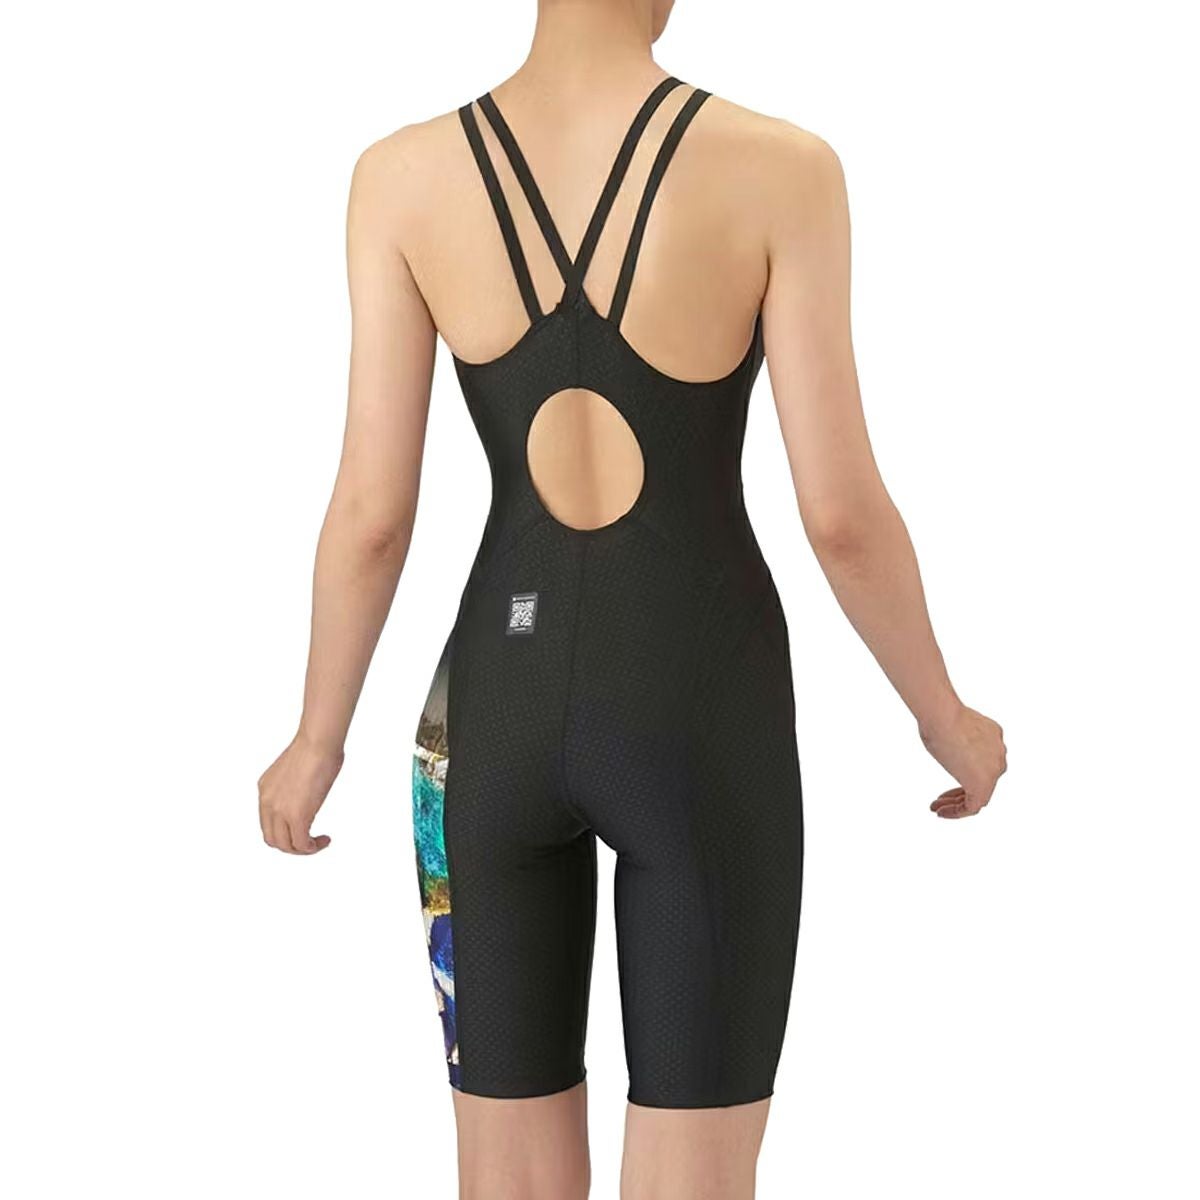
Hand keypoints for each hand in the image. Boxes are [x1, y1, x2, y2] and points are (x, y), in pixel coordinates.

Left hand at [258, 733, 342, 852]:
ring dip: (302, 849)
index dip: (284, 831)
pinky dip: (313, 847)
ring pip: (285, 845)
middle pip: (272, 839)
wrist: (318, 742)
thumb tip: (309, 792)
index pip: (268, 822)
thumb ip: (295, 786)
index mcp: (265, 790)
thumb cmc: (316, 747)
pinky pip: (302, 844)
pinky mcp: (297, 817)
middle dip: (291, 845)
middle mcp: (268, 802)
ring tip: (318, 843)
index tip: (302, 828)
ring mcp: (280, 811)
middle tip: (309, 842)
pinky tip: (324, 840)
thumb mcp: (295, 770)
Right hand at [920, 704, 1006, 818]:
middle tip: (940, 797)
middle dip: (960, 789)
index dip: (962, 768)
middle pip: (982, 778)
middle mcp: (998, 754)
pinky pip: (973, 806)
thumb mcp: (950, 726)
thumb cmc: (940, 717)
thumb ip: (953, 739)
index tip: (947, 772)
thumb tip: (942, 741)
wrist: (944, 718)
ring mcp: (994, 770)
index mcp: (993, 736)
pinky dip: (958, 812)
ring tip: (937, 808)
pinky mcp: (984, 785)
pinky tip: (942, 813)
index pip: (982, 759)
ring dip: (956, 803)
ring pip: (979, 794)